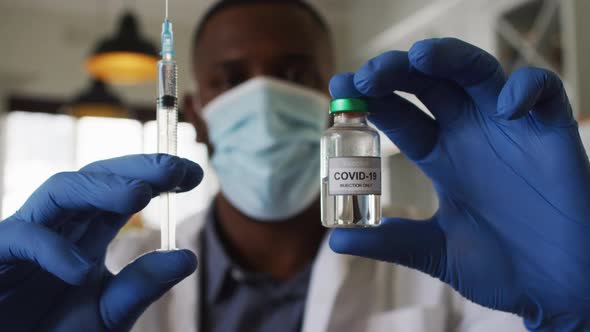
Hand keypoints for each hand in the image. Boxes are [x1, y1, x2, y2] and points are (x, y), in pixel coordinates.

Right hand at [0, 154, 202, 331]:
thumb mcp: (108, 316)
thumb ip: (141, 287)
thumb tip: (187, 257)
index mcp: (88, 235)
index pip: (125, 193)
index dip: (158, 177)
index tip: (195, 174)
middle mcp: (61, 227)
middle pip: (97, 178)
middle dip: (137, 168)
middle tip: (175, 168)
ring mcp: (28, 237)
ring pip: (61, 190)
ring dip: (101, 188)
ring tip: (139, 195)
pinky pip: (22, 238)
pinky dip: (50, 249)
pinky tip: (78, 271)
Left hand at [329, 38, 589, 330]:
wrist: (558, 289)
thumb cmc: (503, 267)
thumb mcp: (436, 252)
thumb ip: (391, 242)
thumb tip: (334, 239)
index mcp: (440, 156)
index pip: (399, 115)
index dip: (370, 99)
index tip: (339, 87)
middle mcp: (468, 134)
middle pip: (428, 84)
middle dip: (396, 72)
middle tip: (368, 76)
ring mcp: (507, 130)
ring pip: (476, 73)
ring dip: (449, 59)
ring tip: (419, 57)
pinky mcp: (550, 133)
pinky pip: (543, 91)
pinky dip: (526, 89)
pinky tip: (505, 107)